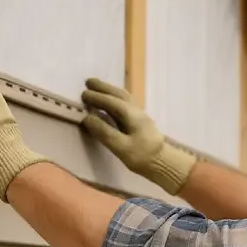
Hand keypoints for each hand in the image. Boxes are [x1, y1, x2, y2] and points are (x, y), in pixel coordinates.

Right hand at [80, 78, 196, 194]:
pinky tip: (111, 104)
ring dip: (110, 91)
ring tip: (97, 89)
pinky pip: (126, 104)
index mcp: (132, 115)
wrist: (164, 164)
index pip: (111, 101)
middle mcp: (136, 111)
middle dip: (103, 87)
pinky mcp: (141, 123)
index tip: (83, 94)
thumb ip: (104, 132)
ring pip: (124, 98)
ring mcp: (140, 116)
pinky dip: (116, 99)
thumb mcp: (121, 147)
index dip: (97, 97)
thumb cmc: (143, 157)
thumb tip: (87, 118)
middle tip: (88, 82)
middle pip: (119, 95)